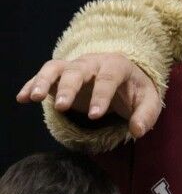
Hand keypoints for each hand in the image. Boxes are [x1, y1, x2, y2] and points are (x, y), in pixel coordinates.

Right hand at [16, 53, 161, 137]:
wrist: (125, 77)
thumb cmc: (135, 90)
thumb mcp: (148, 101)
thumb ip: (146, 115)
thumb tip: (137, 131)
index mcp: (117, 66)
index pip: (108, 78)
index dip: (102, 95)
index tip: (95, 115)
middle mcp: (93, 62)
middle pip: (78, 70)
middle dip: (69, 87)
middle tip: (61, 107)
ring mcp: (74, 66)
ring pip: (55, 68)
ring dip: (43, 81)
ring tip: (33, 98)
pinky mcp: (61, 74)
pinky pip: (43, 75)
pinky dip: (31, 84)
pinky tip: (21, 98)